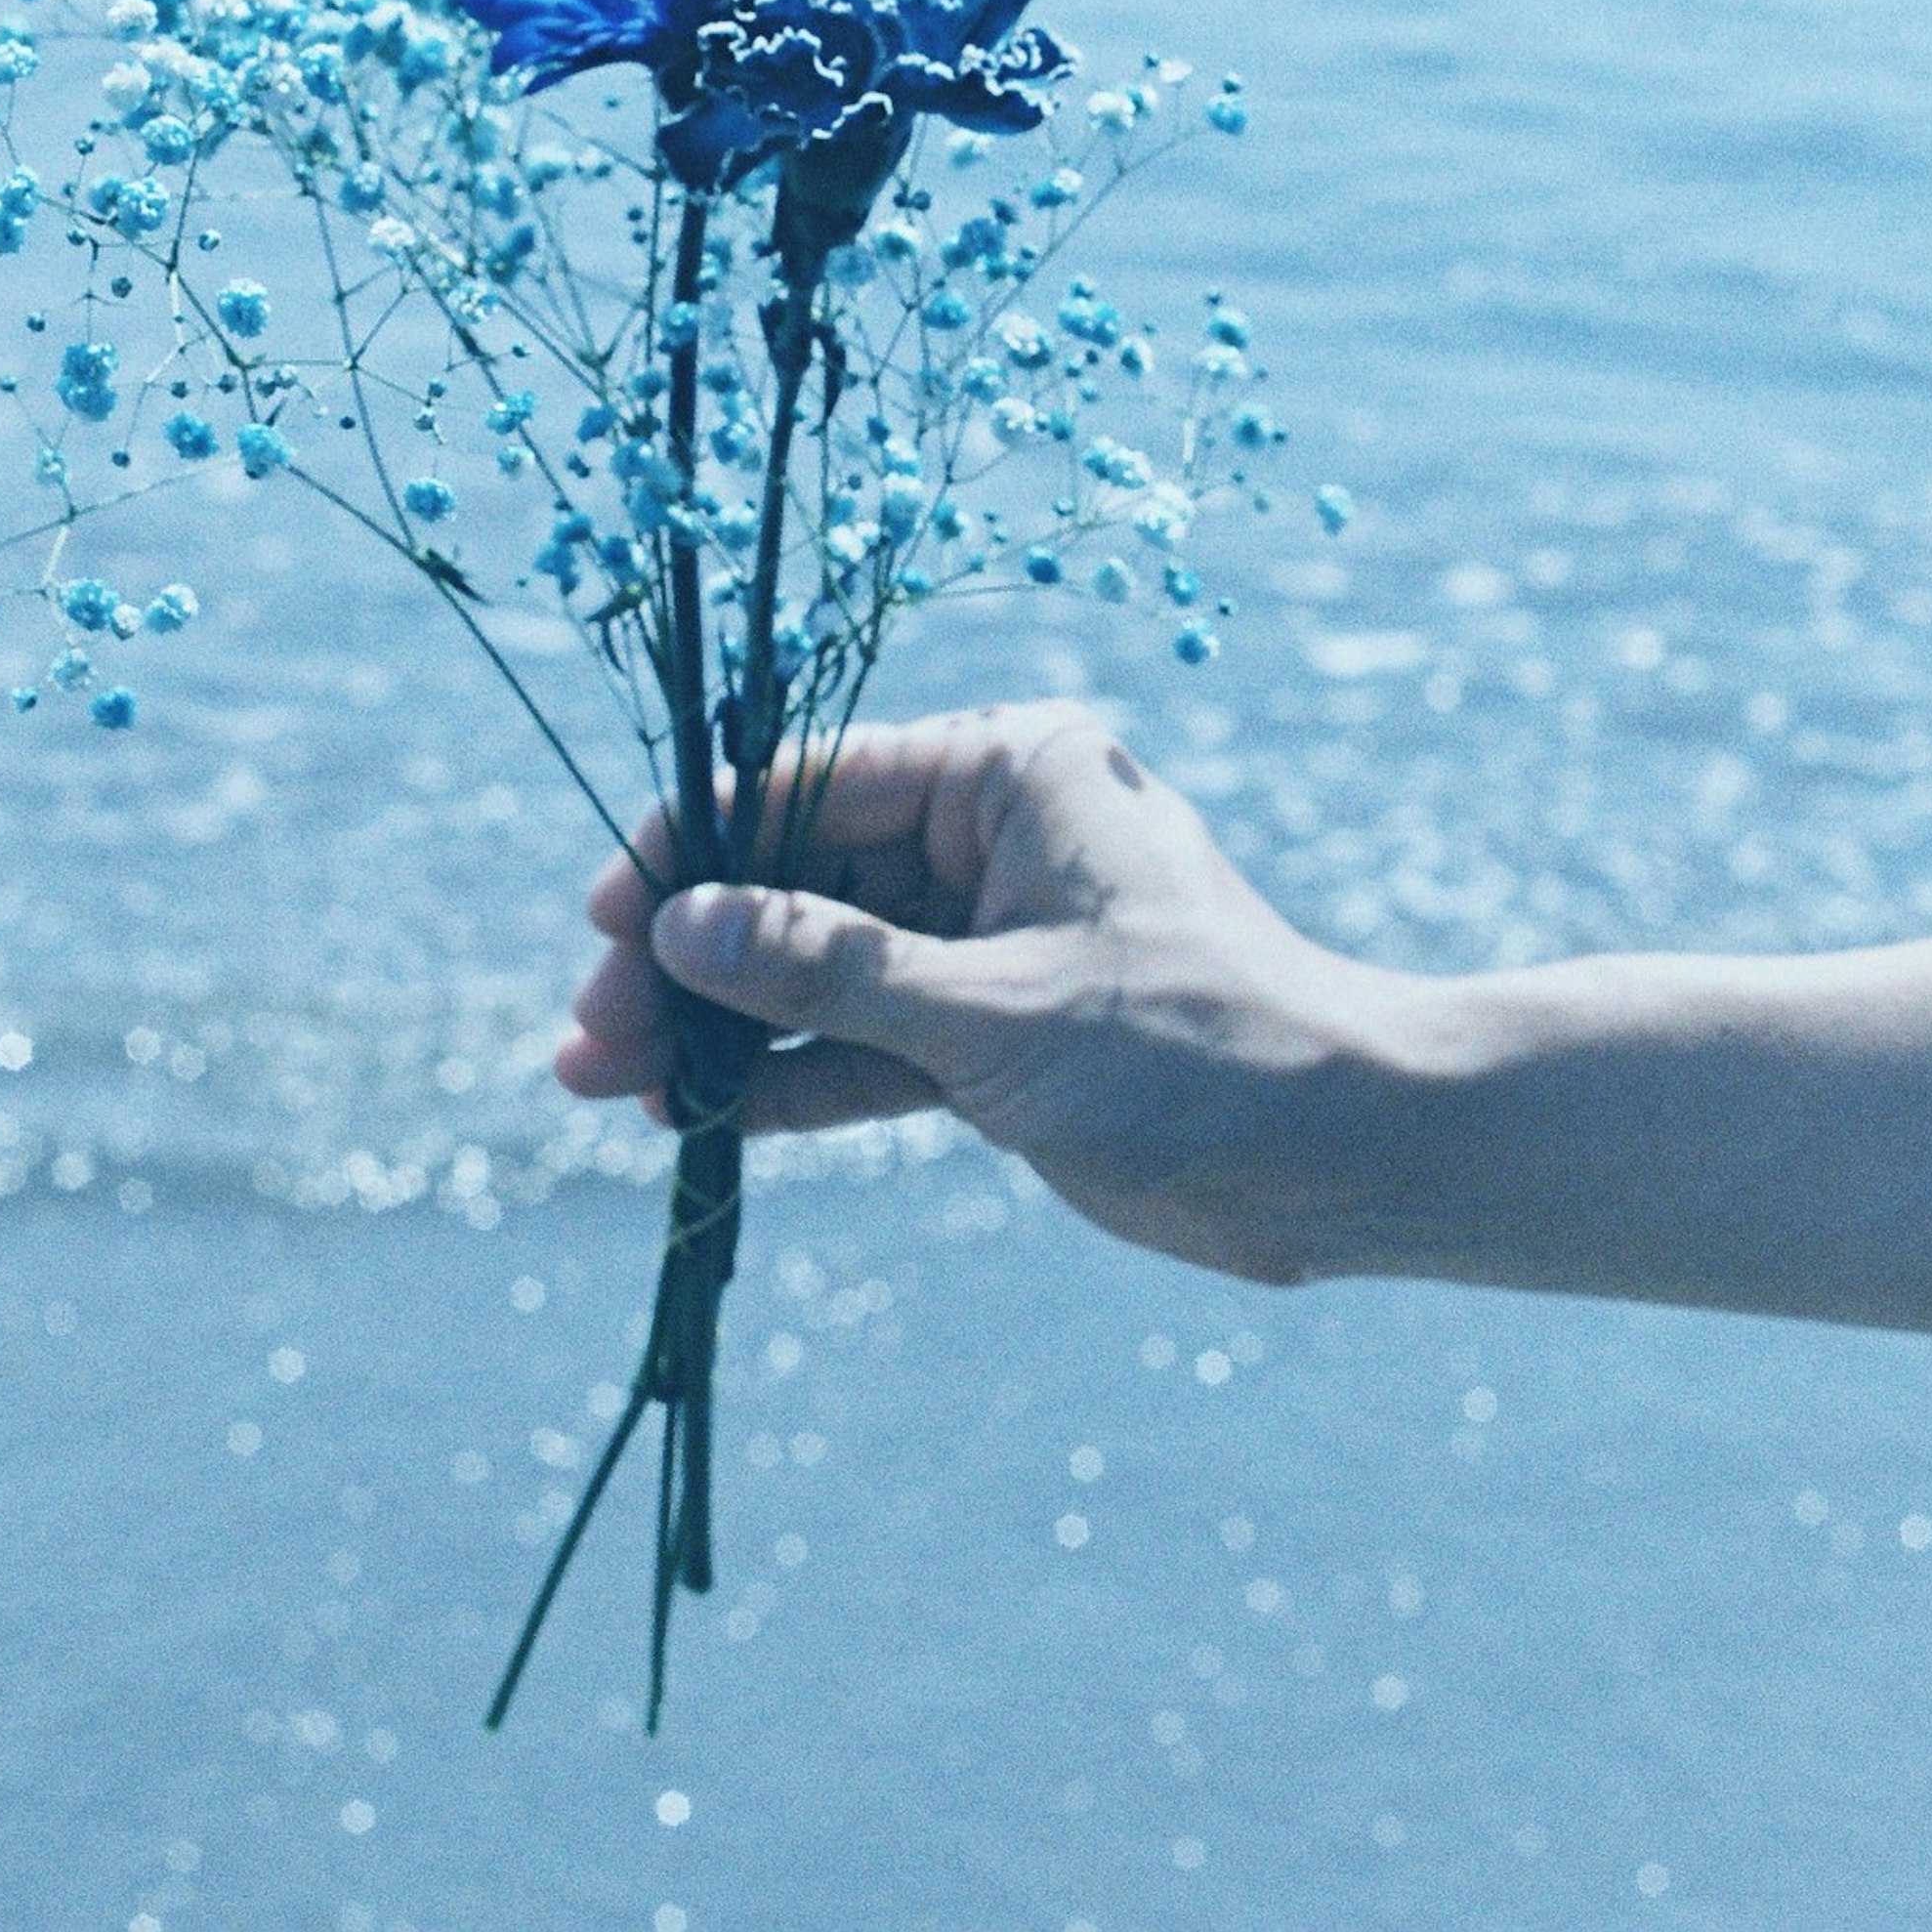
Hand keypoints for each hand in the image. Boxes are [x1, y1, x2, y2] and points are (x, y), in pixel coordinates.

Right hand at [556, 702, 1475, 1284]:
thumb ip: (829, 971)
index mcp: (1010, 771)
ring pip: (822, 970)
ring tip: (607, 1085)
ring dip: (722, 1026)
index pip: (811, 785)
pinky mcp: (1001, 1033)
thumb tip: (684, 926)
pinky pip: (869, 1042)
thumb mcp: (993, 1010)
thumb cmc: (1196, 1051)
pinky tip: (699, 1118)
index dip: (698, 851)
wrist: (1343, 1160)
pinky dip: (791, 1078)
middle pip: (799, 880)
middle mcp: (994, 837)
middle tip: (588, 1035)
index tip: (606, 922)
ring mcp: (994, 937)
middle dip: (693, 957)